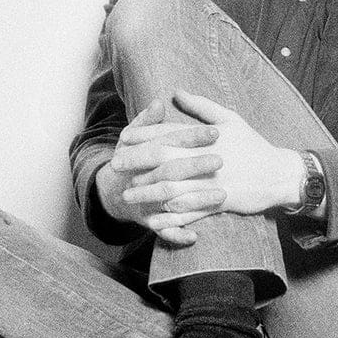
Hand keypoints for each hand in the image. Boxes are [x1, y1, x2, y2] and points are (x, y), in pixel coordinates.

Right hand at [102, 97, 221, 245]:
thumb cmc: (134, 158)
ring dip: (196, 200)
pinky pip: (163, 230)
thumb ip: (150, 121)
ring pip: (170, 200)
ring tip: (222, 194)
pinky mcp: (149, 221)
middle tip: (221, 160)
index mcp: (141, 152)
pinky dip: (177, 234)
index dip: (192, 136)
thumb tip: (159, 102)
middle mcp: (142, 177)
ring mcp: (145, 200)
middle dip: (195, 165)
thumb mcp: (135, 137)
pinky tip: (195, 235)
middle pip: (170, 170)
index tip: (216, 131)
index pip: (168, 140)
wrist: (115, 192)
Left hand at [110, 93, 304, 246]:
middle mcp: (206, 159)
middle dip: (137, 162)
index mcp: (206, 138)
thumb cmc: (254, 146)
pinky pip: (191, 212)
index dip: (143, 135)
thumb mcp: (231, 119)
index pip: (168, 133)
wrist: (281, 174)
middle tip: (116, 165)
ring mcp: (213, 182)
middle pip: (164, 159)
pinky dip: (171, 218)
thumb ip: (201, 106)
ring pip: (173, 187)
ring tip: (129, 195)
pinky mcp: (220, 202)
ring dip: (148, 192)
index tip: (123, 138)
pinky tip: (154, 220)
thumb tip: (177, 92)